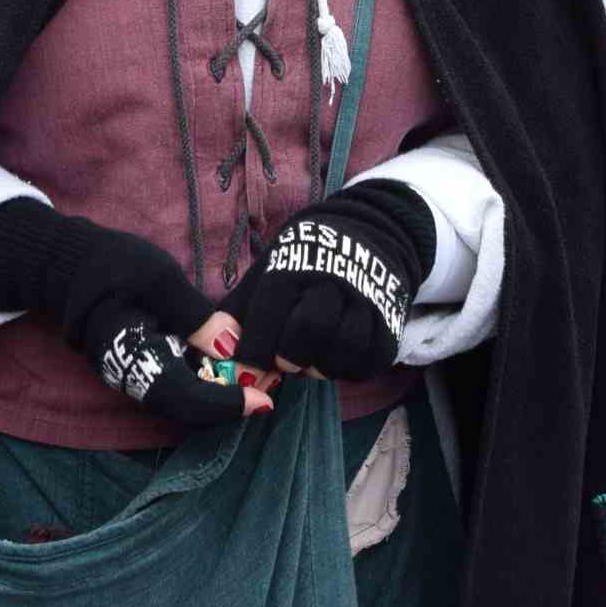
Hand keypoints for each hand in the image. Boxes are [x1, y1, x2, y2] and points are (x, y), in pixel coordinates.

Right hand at [0, 198, 268, 426]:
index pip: (182, 398)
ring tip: (264, 380)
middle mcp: (132, 378)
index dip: (223, 405)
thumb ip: (194, 314)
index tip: (263, 402)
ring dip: (224, 395)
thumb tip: (233, 347)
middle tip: (272, 392)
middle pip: (186, 409)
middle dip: (230, 405)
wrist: (72, 264)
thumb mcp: (158, 277)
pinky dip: (212, 381)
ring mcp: (137, 375)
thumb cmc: (112, 264)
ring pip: (185, 401)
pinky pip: (182, 384)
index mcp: (130, 358)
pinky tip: (238, 365)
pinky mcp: (147, 365)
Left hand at [231, 181, 435, 384]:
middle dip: (291, 356)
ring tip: (310, 361)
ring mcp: (367, 299)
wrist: (365, 236)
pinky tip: (334, 359)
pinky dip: (348, 370)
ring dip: (321, 367)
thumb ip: (236, 316)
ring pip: (345, 348)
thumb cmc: (300, 263)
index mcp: (293, 265)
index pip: (269, 313)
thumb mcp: (263, 275)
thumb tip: (216, 357)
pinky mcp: (389, 321)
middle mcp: (332, 278)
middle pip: (312, 329)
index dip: (254, 351)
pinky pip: (370, 360)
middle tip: (285, 361)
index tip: (249, 368)